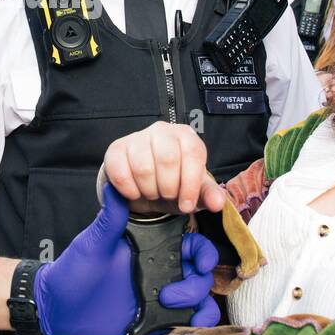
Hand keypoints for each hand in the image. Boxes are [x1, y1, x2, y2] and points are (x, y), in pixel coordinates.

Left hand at [35, 184, 220, 334]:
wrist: (58, 309)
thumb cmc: (73, 272)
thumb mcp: (93, 243)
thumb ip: (110, 218)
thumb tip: (115, 185)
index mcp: (150, 250)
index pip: (191, 245)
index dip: (204, 251)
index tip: (200, 260)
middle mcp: (160, 272)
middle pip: (200, 275)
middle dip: (198, 283)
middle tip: (171, 292)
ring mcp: (160, 298)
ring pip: (199, 300)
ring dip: (196, 303)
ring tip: (167, 304)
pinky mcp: (156, 321)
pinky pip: (187, 323)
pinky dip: (196, 324)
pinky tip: (185, 323)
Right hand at [104, 122, 227, 213]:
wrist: (141, 187)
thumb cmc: (171, 184)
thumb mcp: (193, 192)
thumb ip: (208, 195)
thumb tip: (218, 203)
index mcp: (186, 137)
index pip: (193, 153)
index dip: (190, 183)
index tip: (186, 204)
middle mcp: (162, 131)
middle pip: (168, 159)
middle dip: (168, 188)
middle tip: (166, 195)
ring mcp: (137, 137)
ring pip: (143, 167)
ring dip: (149, 190)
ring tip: (151, 192)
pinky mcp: (116, 149)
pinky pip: (121, 172)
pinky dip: (130, 190)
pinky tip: (135, 191)